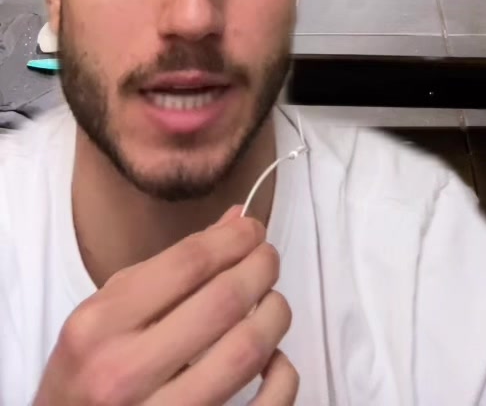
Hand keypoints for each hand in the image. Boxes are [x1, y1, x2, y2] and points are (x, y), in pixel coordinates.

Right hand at [33, 208, 297, 405]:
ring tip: (272, 302)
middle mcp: (123, 373)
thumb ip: (168, 269)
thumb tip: (236, 223)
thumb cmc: (87, 374)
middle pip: (222, 303)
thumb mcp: (105, 313)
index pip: (187, 264)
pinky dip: (281, 377)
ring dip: (274, 315)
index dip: (233, 239)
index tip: (253, 230)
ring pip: (245, 354)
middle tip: (268, 259)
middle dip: (260, 269)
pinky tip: (274, 359)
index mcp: (100, 326)